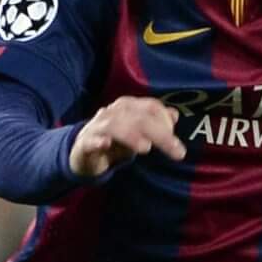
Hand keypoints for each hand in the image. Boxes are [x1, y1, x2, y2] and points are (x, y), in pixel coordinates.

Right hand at [68, 97, 186, 178]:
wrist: (84, 154)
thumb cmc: (116, 141)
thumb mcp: (139, 133)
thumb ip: (157, 124)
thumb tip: (174, 114)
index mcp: (128, 107)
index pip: (151, 107)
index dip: (166, 122)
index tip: (177, 145)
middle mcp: (113, 113)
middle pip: (139, 118)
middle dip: (161, 134)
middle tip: (177, 153)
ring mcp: (97, 127)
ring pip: (115, 126)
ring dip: (131, 136)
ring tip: (145, 148)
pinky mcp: (85, 144)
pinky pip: (91, 140)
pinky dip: (98, 141)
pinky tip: (106, 144)